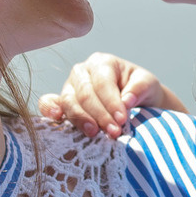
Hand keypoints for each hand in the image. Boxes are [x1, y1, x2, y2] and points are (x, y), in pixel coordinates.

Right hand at [37, 52, 188, 137]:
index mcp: (102, 62)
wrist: (133, 101)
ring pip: (69, 101)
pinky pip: (48, 103)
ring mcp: (69, 86)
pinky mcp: (61, 101)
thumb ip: (139, 88)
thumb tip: (126, 100)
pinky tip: (57, 117)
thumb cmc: (139, 89)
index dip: (111, 102)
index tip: (122, 120)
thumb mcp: (147, 84)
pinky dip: (50, 110)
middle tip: (113, 132)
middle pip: (85, 94)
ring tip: (94, 133)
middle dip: (100, 115)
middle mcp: (82, 72)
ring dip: (81, 119)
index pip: (103, 83)